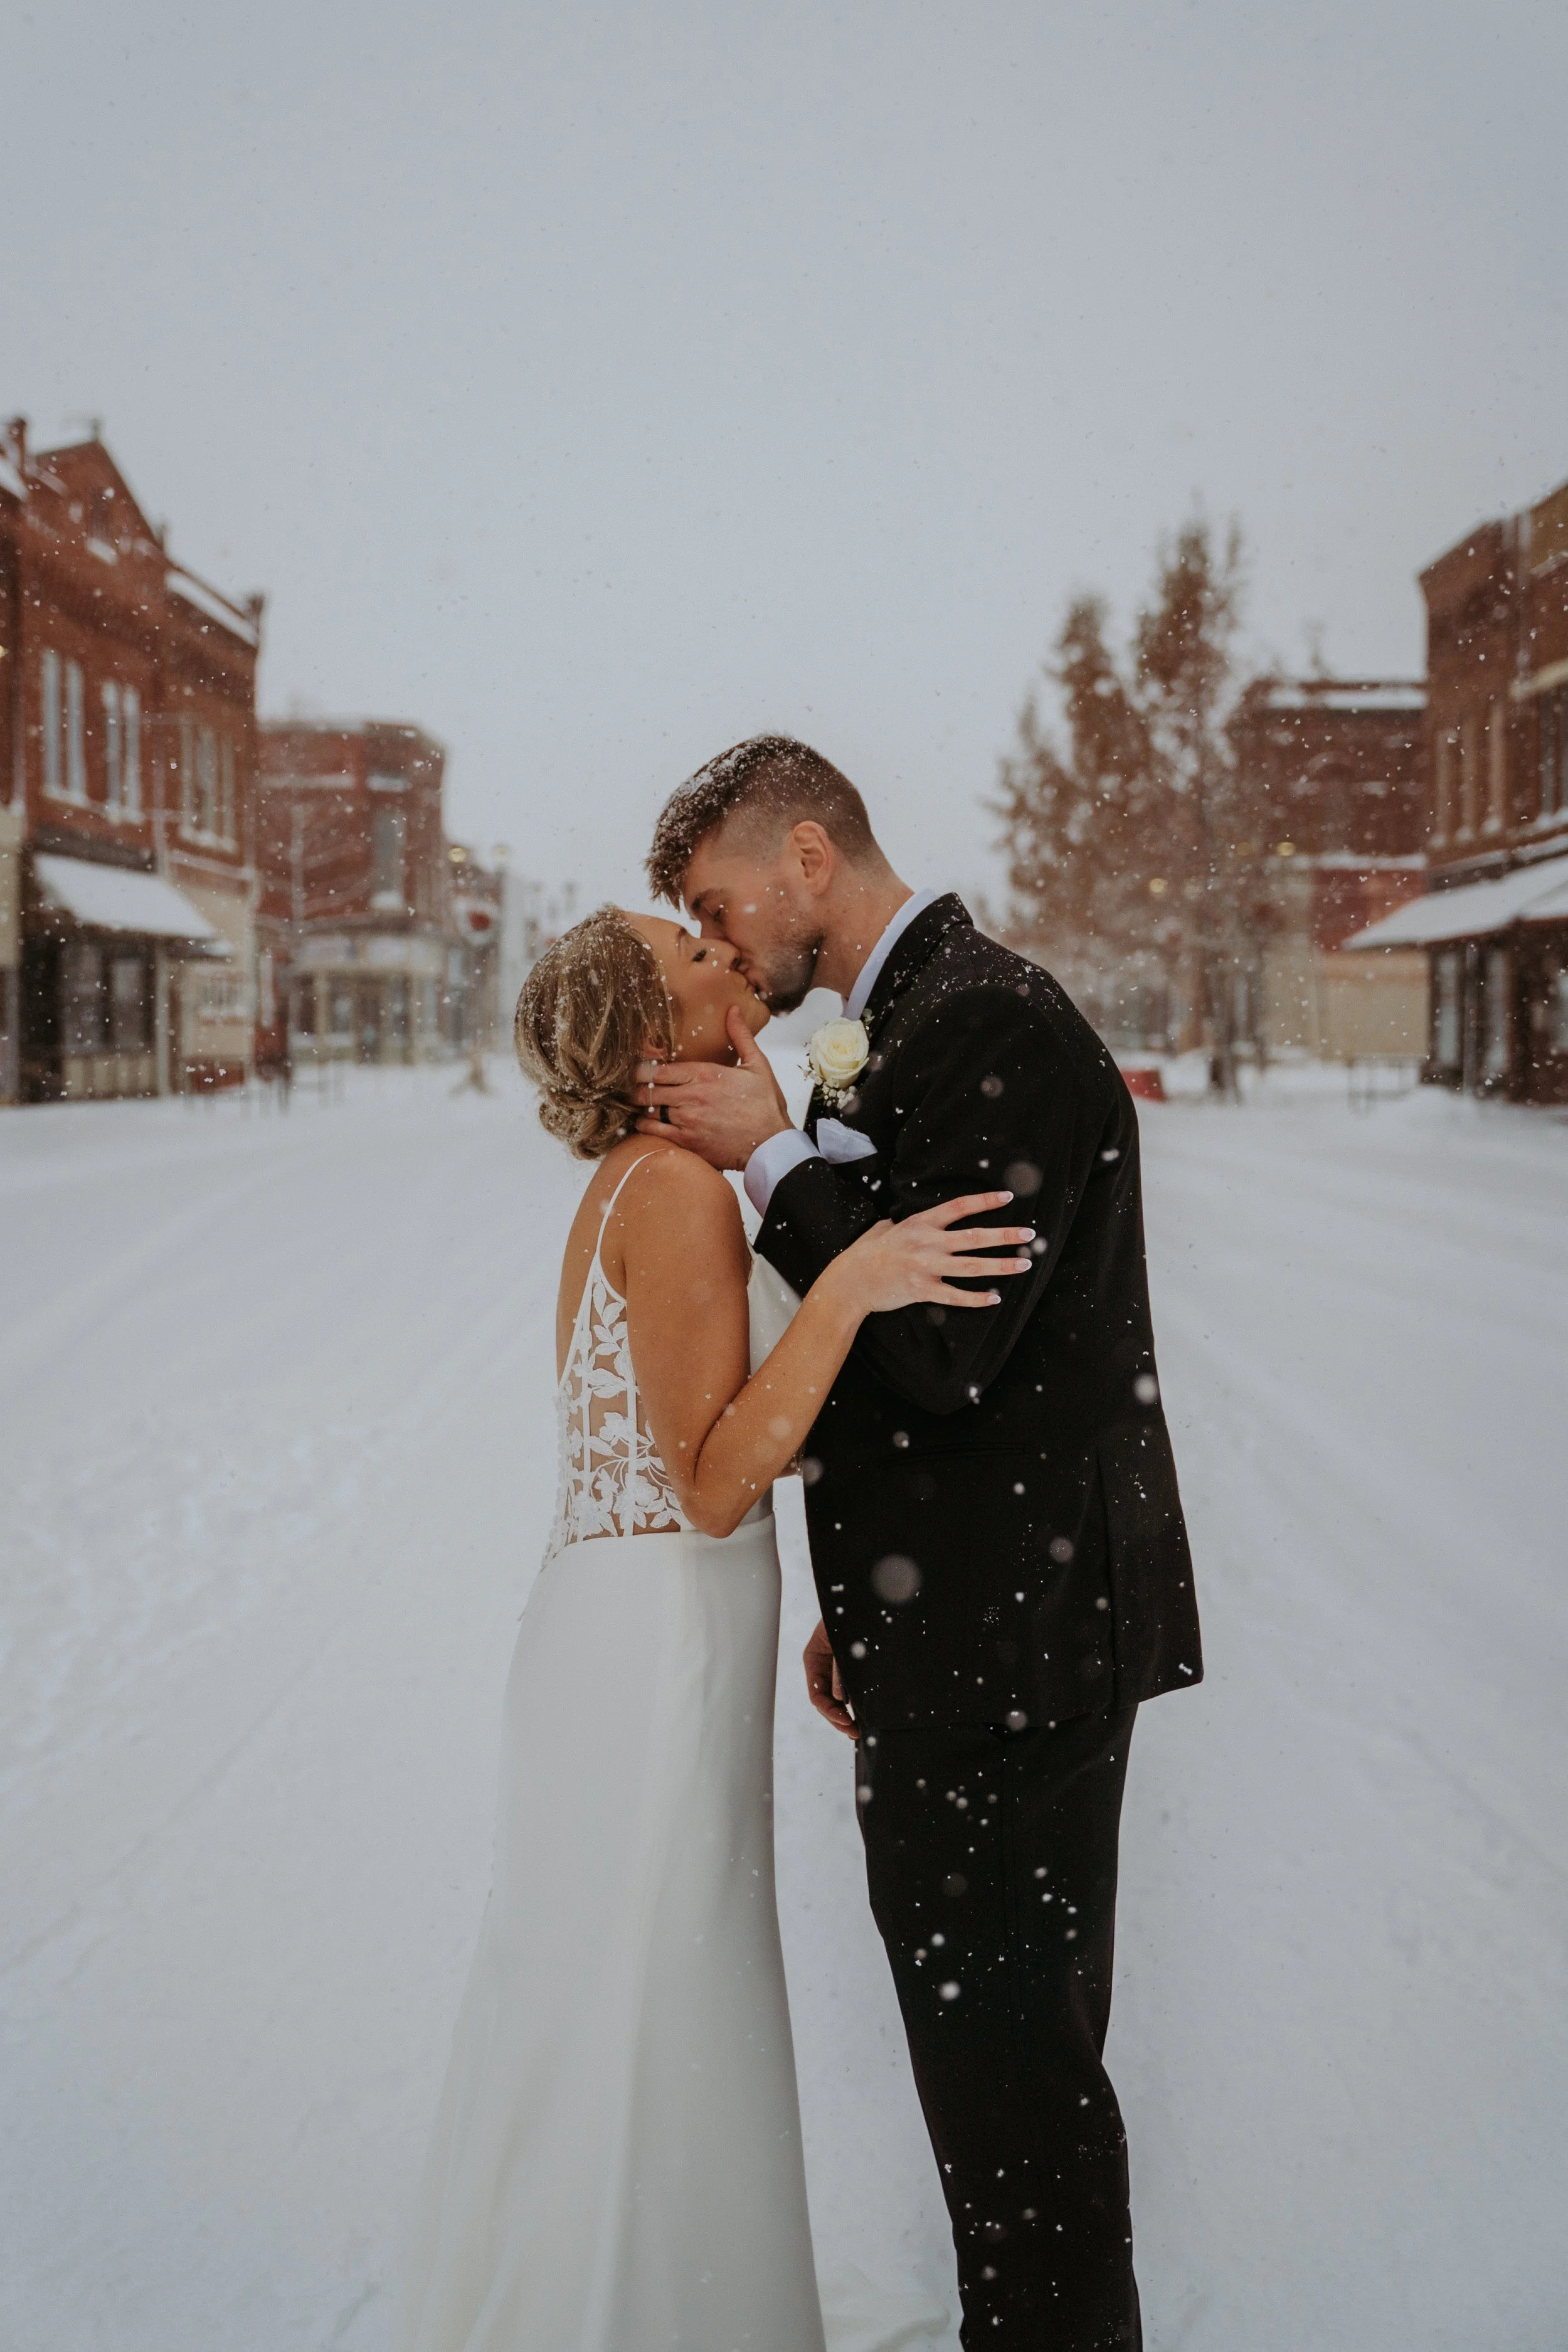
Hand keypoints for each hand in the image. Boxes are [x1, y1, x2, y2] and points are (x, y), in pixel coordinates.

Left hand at [633, 1007, 791, 1170]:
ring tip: (640, 1105)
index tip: (637, 1070)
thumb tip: (732, 1011)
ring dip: (642, 1107)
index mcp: (705, 1075)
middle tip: (634, 1088)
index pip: (659, 1070)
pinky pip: (654, 1132)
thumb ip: (740, 1036)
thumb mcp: (758, 1065)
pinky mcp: (688, 1142)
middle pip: (648, 1090)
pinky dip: (645, 1127)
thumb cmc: (765, 1105)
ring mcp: (687, 1120)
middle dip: (638, 1088)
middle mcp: (692, 1096)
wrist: (771, 1144)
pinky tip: (646, 1124)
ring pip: (649, 1110)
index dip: (642, 1069)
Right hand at [804, 1617, 855, 1737]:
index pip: (816, 1695)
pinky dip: (855, 1702)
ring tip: (859, 1729)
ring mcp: (836, 1666)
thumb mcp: (841, 1642)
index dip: (829, 1712)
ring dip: (846, 1714)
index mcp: (813, 1658)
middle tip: (854, 1733)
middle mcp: (822, 1665)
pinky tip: (864, 1712)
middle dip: (838, 1718)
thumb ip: (840, 1670)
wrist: (864, 1598)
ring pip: (837, 1698)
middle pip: (825, 1701)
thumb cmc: (850, 1615)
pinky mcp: (851, 1666)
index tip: (846, 1721)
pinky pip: (849, 1688)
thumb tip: (840, 1699)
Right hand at [826, 1191, 1032, 1317]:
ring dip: (1001, 1266)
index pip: (959, 1207)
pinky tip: (994, 1298)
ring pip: (971, 1266)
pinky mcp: (922, 1290)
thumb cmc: (866, 1253)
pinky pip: (955, 1296)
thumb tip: (910, 1219)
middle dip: (1005, 1235)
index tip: (1008, 1198)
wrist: (850, 1281)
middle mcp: (926, 1243)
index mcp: (920, 1223)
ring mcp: (925, 1267)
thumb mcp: (886, 1228)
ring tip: (1024, 1264)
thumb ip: (904, 1223)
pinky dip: (976, 1298)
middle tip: (1030, 1235)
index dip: (985, 1201)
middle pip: (974, 1237)